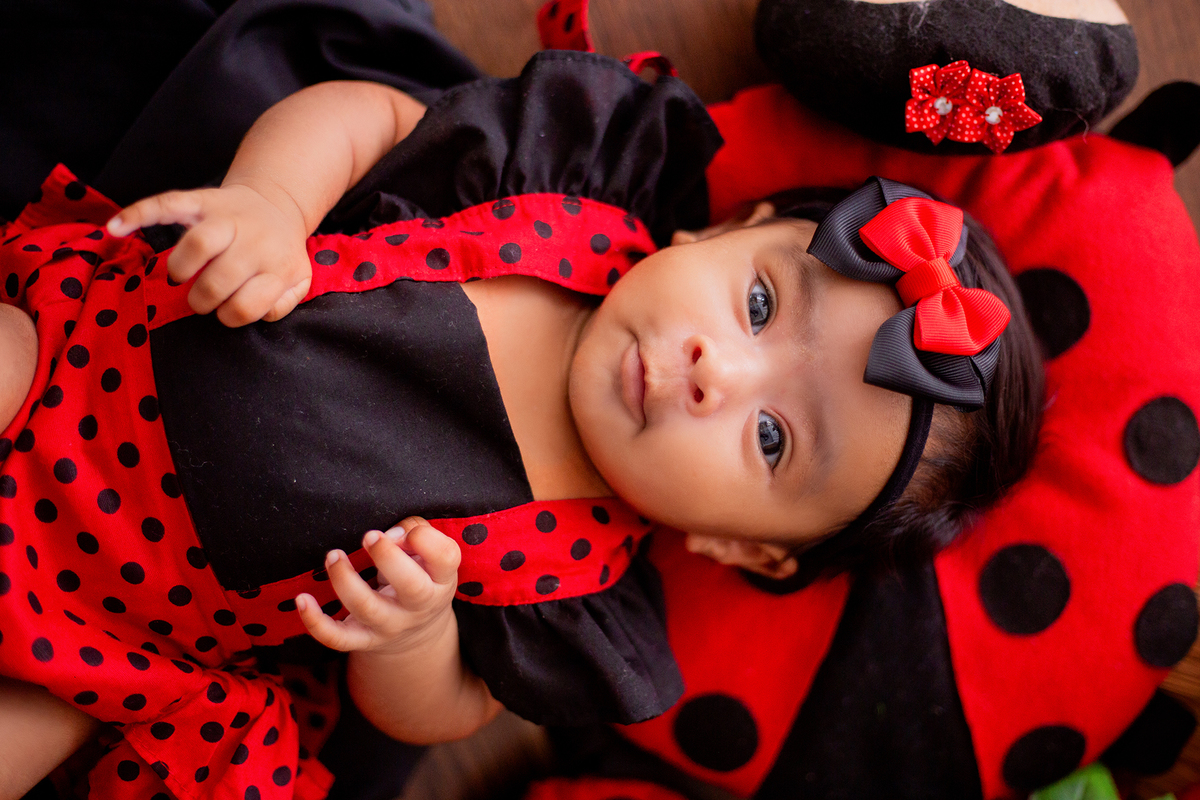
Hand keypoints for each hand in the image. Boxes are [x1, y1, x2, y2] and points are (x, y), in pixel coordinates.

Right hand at [106, 182, 311, 325]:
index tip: (227, 309)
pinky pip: (167, 204)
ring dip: (181, 269)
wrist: (277, 206)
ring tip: (181, 276)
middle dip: (202, 299)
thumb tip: (257, 315)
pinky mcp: (201, 201)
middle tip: (201, 298)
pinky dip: (138, 214)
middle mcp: (253, 240)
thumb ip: (283, 305)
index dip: (231, 315)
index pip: (246, 306)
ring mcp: (226, 218)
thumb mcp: (297, 283)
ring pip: (197, 244)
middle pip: (218, 280)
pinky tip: (116, 228)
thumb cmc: (280, 254)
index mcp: (277, 265)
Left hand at [297, 517, 461, 655]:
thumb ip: (416, 533)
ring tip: (333, 555)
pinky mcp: (362, 640)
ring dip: (346, 580)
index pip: (446, 558)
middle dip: (388, 558)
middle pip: (411, 587)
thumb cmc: (419, 576)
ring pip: (368, 608)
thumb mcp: (429, 557)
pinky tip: (302, 599)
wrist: (415, 632)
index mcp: (441, 579)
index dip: (426, 539)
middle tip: (370, 536)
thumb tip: (389, 535)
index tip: (406, 531)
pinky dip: (316, 622)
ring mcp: (390, 626)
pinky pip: (337, 637)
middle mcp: (419, 606)